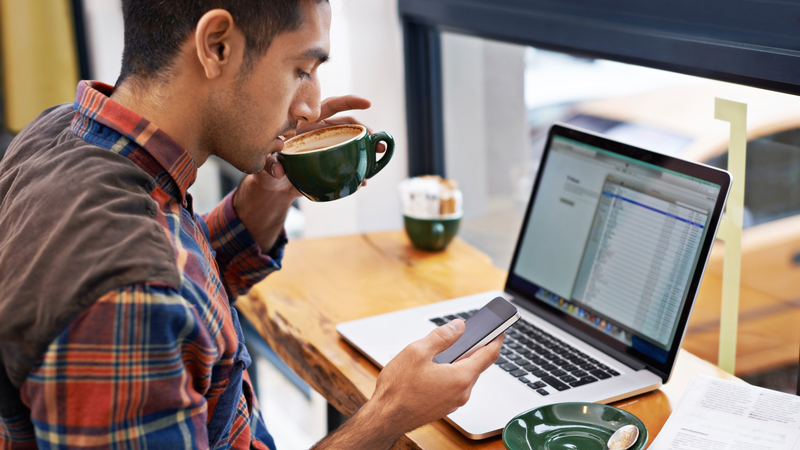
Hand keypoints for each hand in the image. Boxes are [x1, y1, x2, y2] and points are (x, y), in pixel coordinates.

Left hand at [267, 95, 385, 188]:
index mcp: (305, 123)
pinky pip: (346, 165)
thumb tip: (278, 168)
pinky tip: (364, 180)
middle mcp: (318, 132)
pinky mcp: (329, 165)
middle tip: (377, 139)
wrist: (272, 187)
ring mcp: (326, 149)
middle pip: (345, 124)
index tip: (367, 103)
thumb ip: (268, 163)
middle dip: (364, 129)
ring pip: (350, 143)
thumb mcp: (264, 164)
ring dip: (367, 148)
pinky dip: (356, 172)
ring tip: (379, 155)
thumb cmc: (266, 168)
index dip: (348, 102)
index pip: (328, 106)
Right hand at [371, 320, 503, 433]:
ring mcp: (454, 402)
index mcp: (460, 377)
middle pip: (477, 365)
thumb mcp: (417, 351)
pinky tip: (435, 367)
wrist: (385, 418)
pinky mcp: (445, 406)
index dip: (496, 338)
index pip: (489, 355)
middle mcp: (462, 392)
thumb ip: (442, 336)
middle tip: (465, 334)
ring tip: (443, 350)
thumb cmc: (398, 389)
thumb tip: (459, 326)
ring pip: (465, 375)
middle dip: (474, 348)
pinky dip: (452, 373)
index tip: (500, 329)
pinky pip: (455, 385)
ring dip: (460, 361)